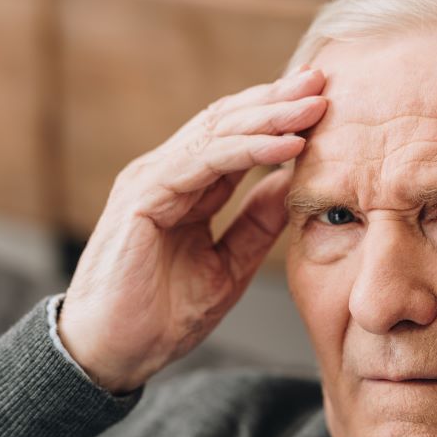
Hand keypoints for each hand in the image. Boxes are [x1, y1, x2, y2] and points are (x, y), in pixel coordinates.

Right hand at [59, 68, 327, 393]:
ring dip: (270, 116)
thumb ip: (256, 223)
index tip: (322, 105)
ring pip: (218, 132)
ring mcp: (152, 181)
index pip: (235, 138)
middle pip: (228, 122)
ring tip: (314, 105)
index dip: (277, 119)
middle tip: (322, 81)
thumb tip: (291, 183)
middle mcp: (167, 175)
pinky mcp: (144, 197)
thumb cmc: (163, 316)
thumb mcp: (229, 265)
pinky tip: (287, 145)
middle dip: (277, 100)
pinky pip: (205, 162)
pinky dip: (249, 150)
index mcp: (186, 189)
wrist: (115, 354)